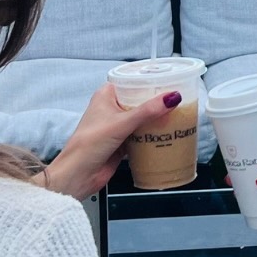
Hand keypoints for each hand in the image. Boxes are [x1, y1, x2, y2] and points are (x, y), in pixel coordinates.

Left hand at [38, 83, 178, 199]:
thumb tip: (170, 98)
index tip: (169, 82)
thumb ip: (147, 111)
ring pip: (142, 118)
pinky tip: (166, 134)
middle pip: (140, 100)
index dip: (149, 82)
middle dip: (157, 102)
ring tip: (176, 115)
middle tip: (177, 100)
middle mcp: (111, 109)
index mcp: (106, 96)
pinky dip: (152, 135)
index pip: (132, 82)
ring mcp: (117, 126)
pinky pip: (142, 135)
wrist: (79, 175)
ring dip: (156, 120)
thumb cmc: (87, 145)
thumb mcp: (121, 123)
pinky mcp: (123, 142)